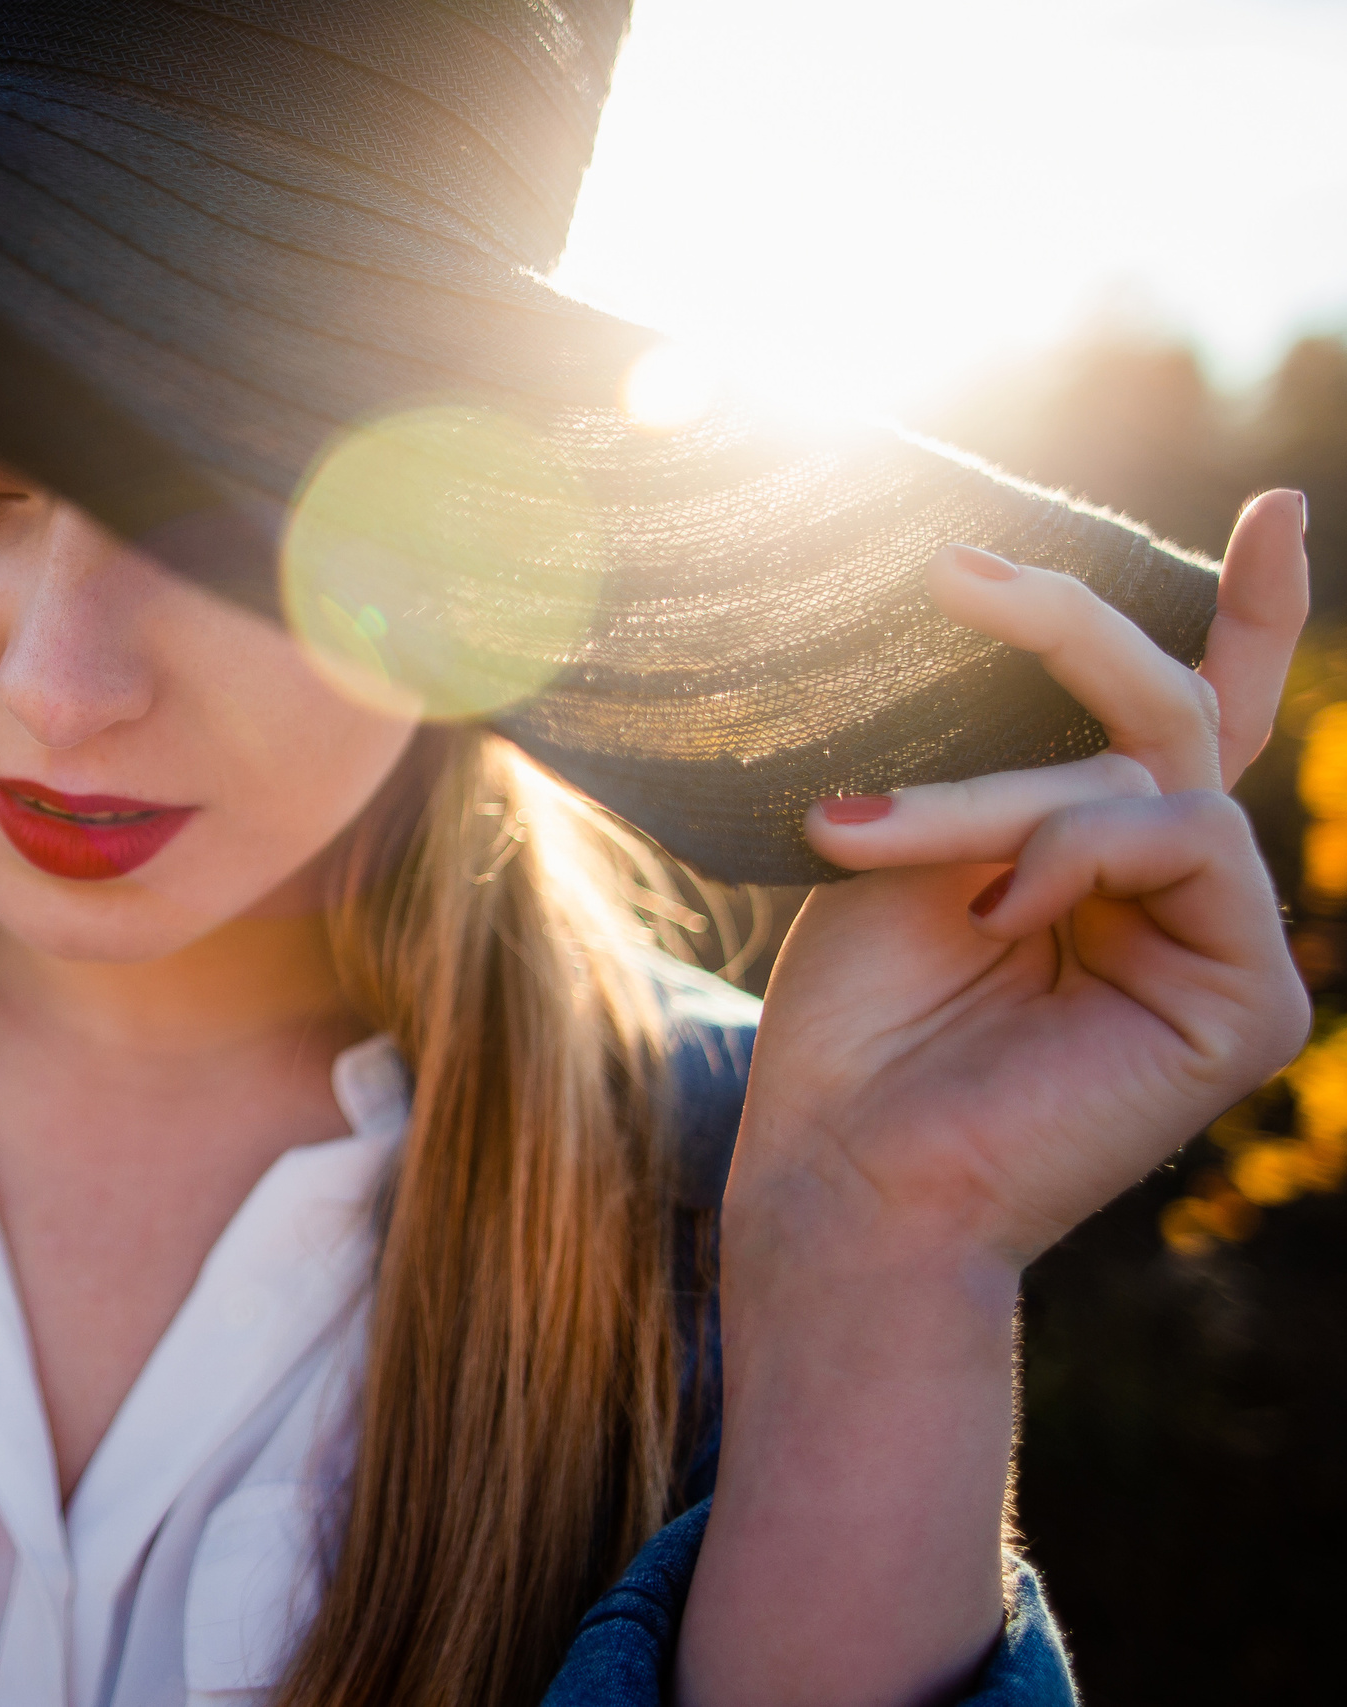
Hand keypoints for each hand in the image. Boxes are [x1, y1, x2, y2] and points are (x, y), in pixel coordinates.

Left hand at [680, 490, 1311, 1706]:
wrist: (842, 1172)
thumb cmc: (853, 1026)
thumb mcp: (916, 848)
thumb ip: (1013, 764)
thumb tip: (1077, 658)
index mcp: (1098, 861)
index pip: (1190, 718)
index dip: (1243, 612)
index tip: (1271, 507)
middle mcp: (1174, 895)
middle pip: (1167, 708)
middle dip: (1057, 626)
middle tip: (952, 567)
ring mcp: (1222, 946)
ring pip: (1145, 770)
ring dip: (994, 796)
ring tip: (865, 840)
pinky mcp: (1249, 1001)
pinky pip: (1181, 840)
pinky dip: (1070, 854)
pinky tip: (995, 912)